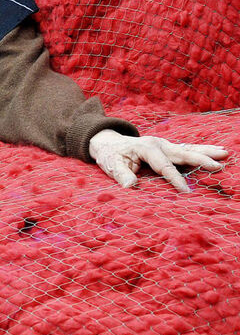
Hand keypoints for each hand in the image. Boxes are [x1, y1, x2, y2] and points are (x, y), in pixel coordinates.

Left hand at [89, 129, 228, 191]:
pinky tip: (217, 151)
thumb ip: (121, 175)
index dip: (175, 179)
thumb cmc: (111, 155)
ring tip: (225, 153)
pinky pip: (187, 149)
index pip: (164, 166)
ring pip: (188, 149)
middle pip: (182, 153)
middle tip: (217, 166)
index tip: (186, 191)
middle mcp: (159, 144)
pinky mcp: (168, 148)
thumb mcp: (111, 165)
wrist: (109, 142)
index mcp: (146, 148)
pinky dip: (202, 150)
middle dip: (200, 159)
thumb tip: (130, 186)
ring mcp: (165, 144)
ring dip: (206, 151)